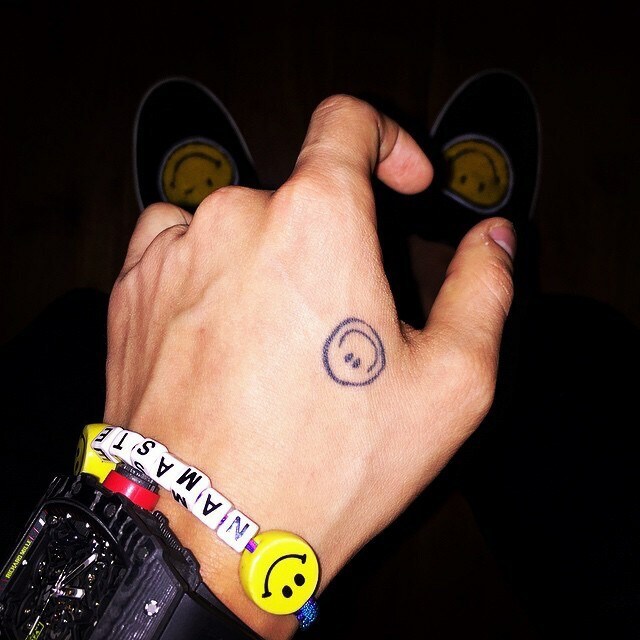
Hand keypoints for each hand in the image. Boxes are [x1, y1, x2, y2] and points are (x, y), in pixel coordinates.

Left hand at [104, 94, 515, 638]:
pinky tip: (226, 334)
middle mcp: (235, 217)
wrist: (209, 531)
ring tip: (280, 338)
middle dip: (330, 241)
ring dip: (267, 258)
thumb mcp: (450, 383)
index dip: (385, 140)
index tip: (399, 181)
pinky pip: (177, 247)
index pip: (347, 121)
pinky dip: (207, 271)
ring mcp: (173, 253)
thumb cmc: (326, 464)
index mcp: (318, 220)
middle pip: (297, 194)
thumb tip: (492, 240)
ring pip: (238, 221)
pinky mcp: (132, 290)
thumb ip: (483, 288)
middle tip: (342, 319)